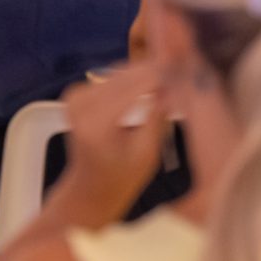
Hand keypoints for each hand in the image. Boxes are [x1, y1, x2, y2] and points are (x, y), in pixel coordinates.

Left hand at [53, 60, 169, 225]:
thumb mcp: (147, 154)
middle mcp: (80, 104)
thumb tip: (173, 83)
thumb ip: (157, 117)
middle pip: (126, 75)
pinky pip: (111, 78)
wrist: (90, 188)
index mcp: (96, 123)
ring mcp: (75, 96)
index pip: (135, 86)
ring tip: (169, 83)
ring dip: (145, 75)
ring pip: (120, 73)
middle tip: (182, 74)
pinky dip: (131, 81)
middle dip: (155, 73)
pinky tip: (150, 88)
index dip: (162, 76)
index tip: (185, 73)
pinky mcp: (77, 93)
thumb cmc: (122, 177)